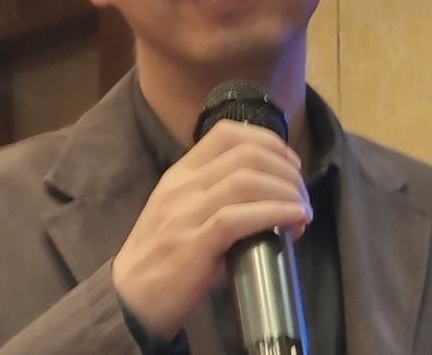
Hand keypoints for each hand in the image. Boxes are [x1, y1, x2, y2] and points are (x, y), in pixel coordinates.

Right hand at [111, 119, 311, 341]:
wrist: (129, 297)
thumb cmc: (162, 253)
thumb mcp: (181, 209)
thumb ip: (213, 193)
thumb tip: (268, 191)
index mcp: (181, 172)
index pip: (226, 133)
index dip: (267, 140)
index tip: (290, 161)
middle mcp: (183, 185)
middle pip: (246, 154)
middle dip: (285, 169)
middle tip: (302, 191)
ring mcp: (186, 213)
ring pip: (247, 181)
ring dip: (286, 191)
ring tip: (303, 209)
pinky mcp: (194, 244)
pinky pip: (240, 217)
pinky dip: (275, 213)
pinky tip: (295, 220)